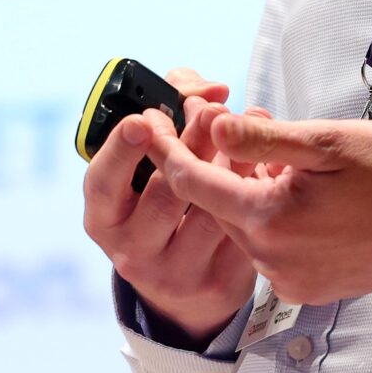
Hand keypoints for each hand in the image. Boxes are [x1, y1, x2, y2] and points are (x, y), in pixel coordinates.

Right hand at [80, 68, 269, 344]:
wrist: (186, 284)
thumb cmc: (163, 201)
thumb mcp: (150, 163)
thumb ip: (172, 109)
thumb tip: (211, 89)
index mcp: (105, 216)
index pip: (104, 183)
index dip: (122, 150)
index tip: (144, 120)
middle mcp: (132, 249)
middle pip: (165, 192)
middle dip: (191, 144)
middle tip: (213, 110)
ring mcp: (174, 272)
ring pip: (210, 211)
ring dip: (231, 165)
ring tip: (247, 132)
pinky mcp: (216, 283)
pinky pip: (241, 232)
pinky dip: (256, 195)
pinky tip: (267, 166)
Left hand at [150, 112, 371, 304]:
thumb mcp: (326, 142)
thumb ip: (262, 138)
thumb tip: (212, 125)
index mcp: (268, 221)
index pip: (194, 184)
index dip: (167, 149)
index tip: (150, 123)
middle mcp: (271, 260)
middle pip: (220, 206)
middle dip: (222, 165)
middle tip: (239, 126)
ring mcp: (290, 280)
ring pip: (247, 226)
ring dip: (253, 192)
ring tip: (289, 160)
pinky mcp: (310, 288)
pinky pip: (273, 248)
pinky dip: (276, 218)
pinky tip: (306, 194)